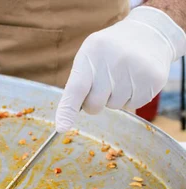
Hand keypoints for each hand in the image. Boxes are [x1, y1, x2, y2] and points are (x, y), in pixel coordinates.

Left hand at [56, 6, 185, 132]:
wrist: (150, 33)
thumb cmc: (109, 51)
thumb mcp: (89, 56)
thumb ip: (77, 84)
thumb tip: (66, 119)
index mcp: (92, 53)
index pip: (76, 88)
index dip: (67, 110)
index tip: (61, 127)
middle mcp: (114, 60)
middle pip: (94, 104)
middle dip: (96, 101)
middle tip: (104, 83)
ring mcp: (136, 69)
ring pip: (115, 106)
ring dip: (116, 97)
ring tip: (123, 75)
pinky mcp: (154, 79)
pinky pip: (134, 105)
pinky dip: (132, 97)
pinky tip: (136, 79)